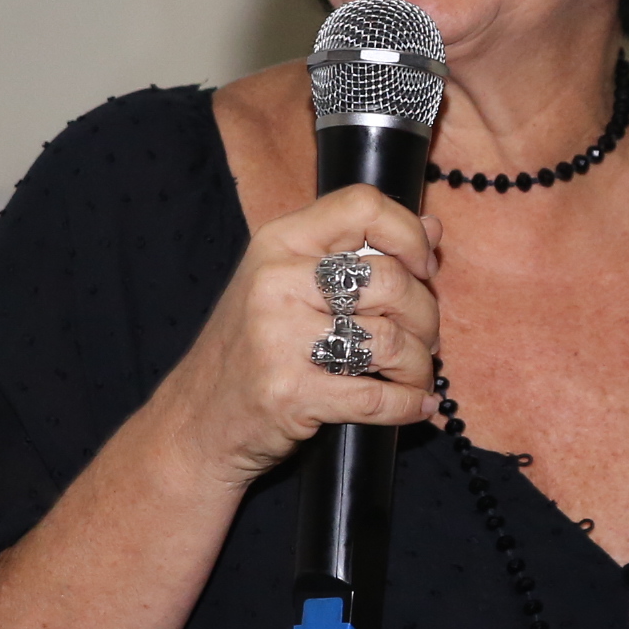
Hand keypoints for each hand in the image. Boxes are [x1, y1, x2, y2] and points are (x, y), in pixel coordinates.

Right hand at [156, 187, 440, 485]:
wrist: (196, 422)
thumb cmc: (251, 351)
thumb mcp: (290, 285)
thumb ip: (358, 253)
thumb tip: (432, 228)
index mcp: (279, 242)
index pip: (362, 206)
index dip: (408, 233)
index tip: (424, 268)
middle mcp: (276, 280)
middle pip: (392, 280)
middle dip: (425, 316)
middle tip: (423, 340)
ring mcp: (279, 337)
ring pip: (391, 340)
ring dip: (418, 367)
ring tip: (413, 378)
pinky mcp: (290, 392)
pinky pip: (377, 397)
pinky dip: (407, 405)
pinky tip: (414, 406)